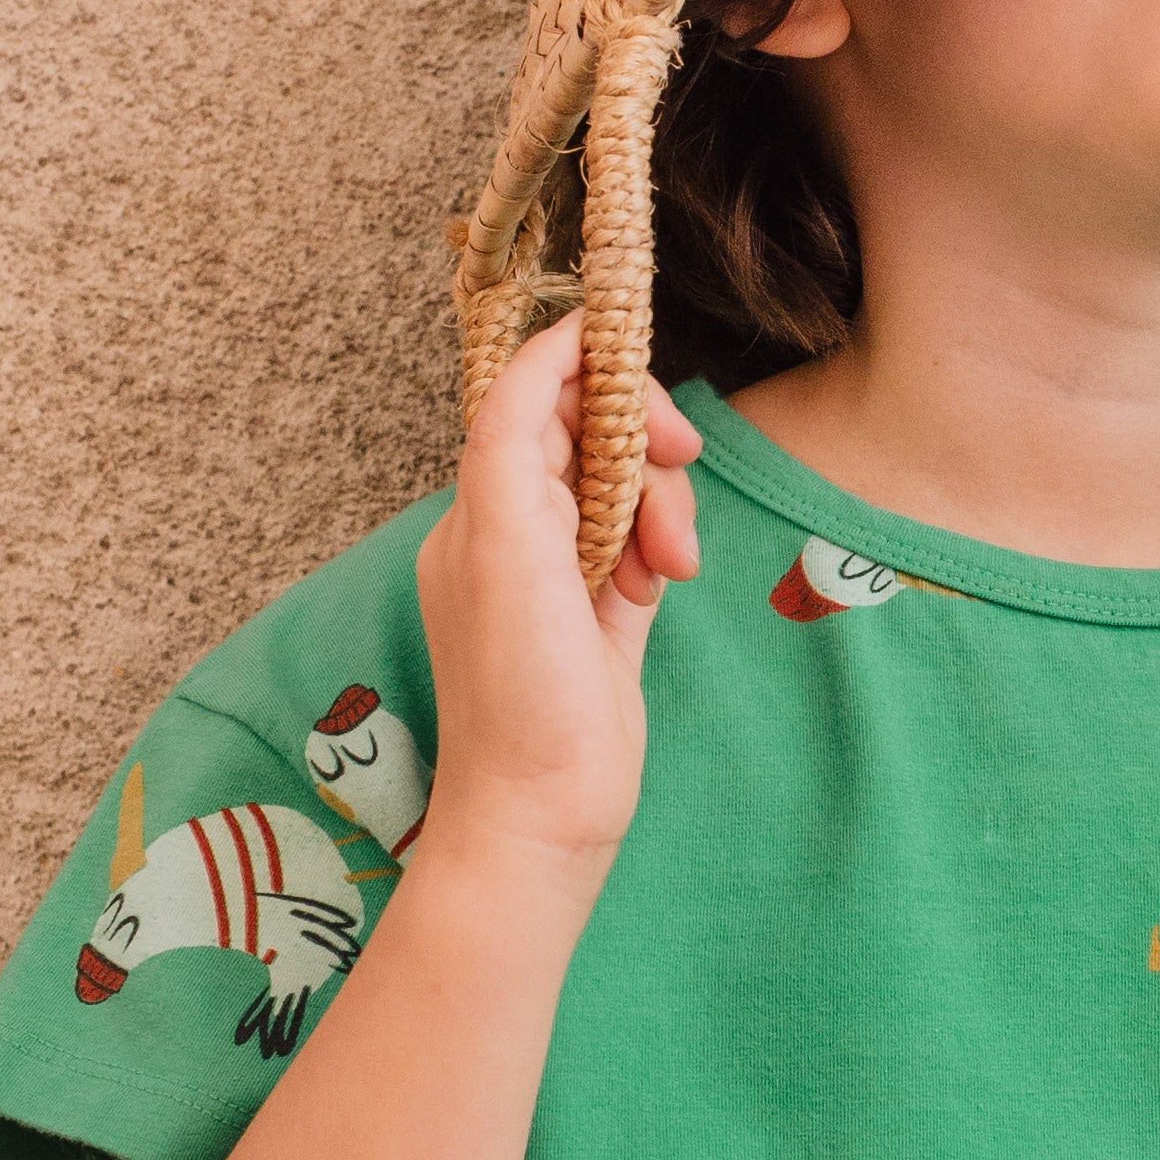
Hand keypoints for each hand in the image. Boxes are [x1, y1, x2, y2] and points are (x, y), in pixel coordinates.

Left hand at [411, 311, 701, 881]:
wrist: (542, 812)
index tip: (637, 347)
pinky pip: (647, 544)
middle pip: (591, 436)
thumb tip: (546, 350)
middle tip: (682, 457)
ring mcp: (563, 573)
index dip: (584, 365)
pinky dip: (663, 550)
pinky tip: (659, 589)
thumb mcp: (502, 542)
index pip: (529, 397)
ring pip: (631, 489)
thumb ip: (514, 436)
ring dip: (661, 508)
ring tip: (668, 566)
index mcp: (476, 507)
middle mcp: (515, 531)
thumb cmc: (515, 690)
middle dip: (642, 443)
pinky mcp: (608, 613)